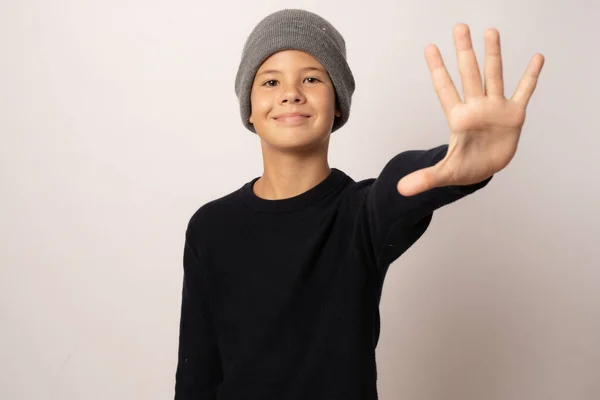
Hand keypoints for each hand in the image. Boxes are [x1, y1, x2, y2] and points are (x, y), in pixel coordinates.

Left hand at [397, 23, 544, 196]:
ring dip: (493, 55)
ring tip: (490, 31)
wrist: (484, 170)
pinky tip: (536, 58)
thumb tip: (401, 190)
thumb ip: (424, 179)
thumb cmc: (463, 167)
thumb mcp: (444, 174)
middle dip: (464, 51)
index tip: (430, 48)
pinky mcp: (514, 115)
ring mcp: (495, 108)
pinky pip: (524, 92)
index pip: (445, 89)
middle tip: (459, 27)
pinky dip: (530, 76)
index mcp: (458, 117)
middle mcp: (476, 107)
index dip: (438, 69)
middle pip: (469, 74)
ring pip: (494, 76)